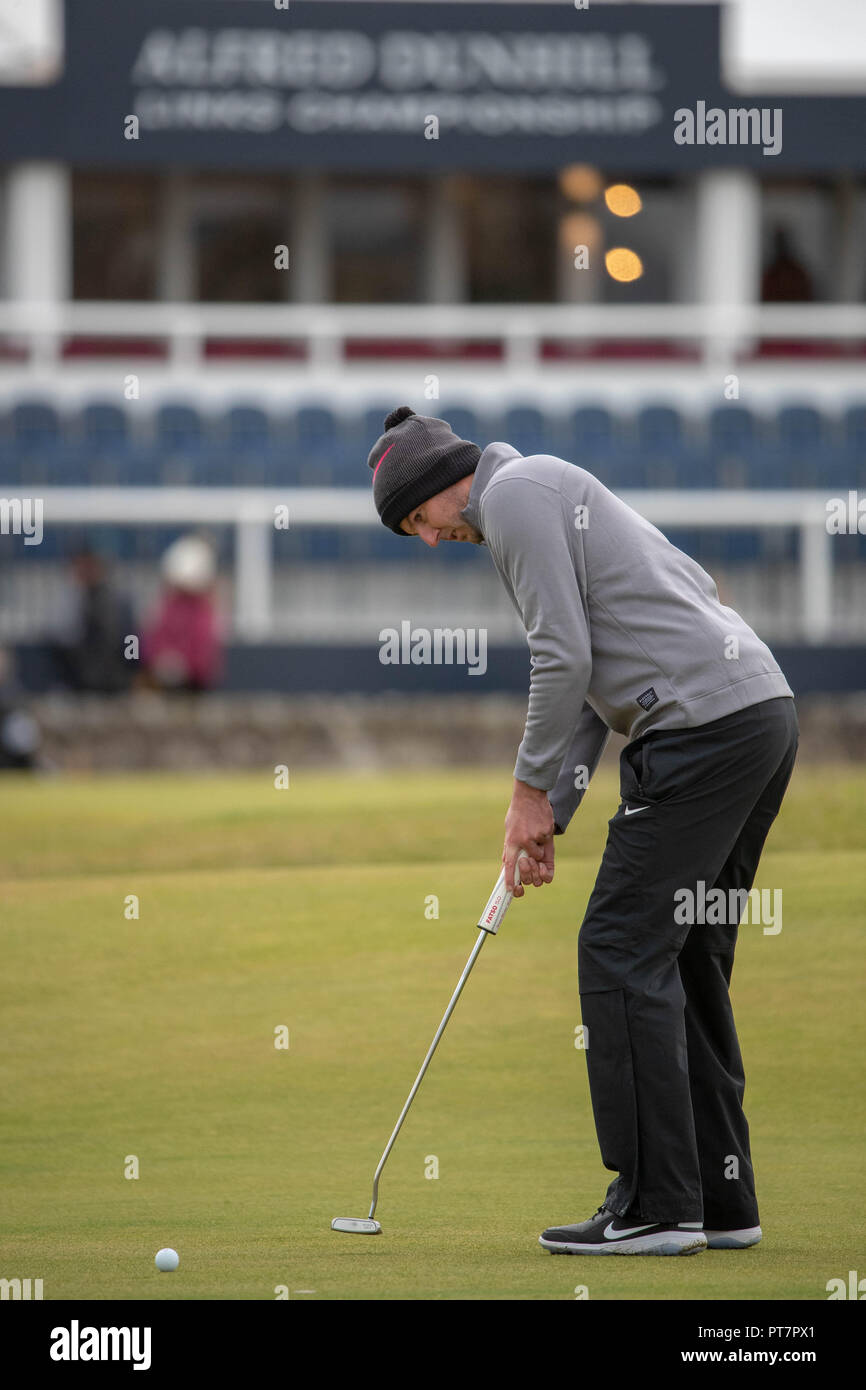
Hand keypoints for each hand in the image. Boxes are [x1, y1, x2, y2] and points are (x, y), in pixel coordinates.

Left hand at [503, 778, 555, 896]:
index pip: (510, 866)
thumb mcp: (510, 831)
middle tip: (532, 869)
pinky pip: (547, 846)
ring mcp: (535, 838)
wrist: (529, 796)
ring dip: (539, 854)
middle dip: (531, 874)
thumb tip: (508, 867)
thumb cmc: (519, 815)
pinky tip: (540, 828)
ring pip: (540, 858)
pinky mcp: (546, 834)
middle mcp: (522, 842)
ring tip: (535, 838)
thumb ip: (510, 849)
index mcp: (511, 842)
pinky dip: (545, 840)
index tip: (514, 891)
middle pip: (529, 870)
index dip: (512, 881)